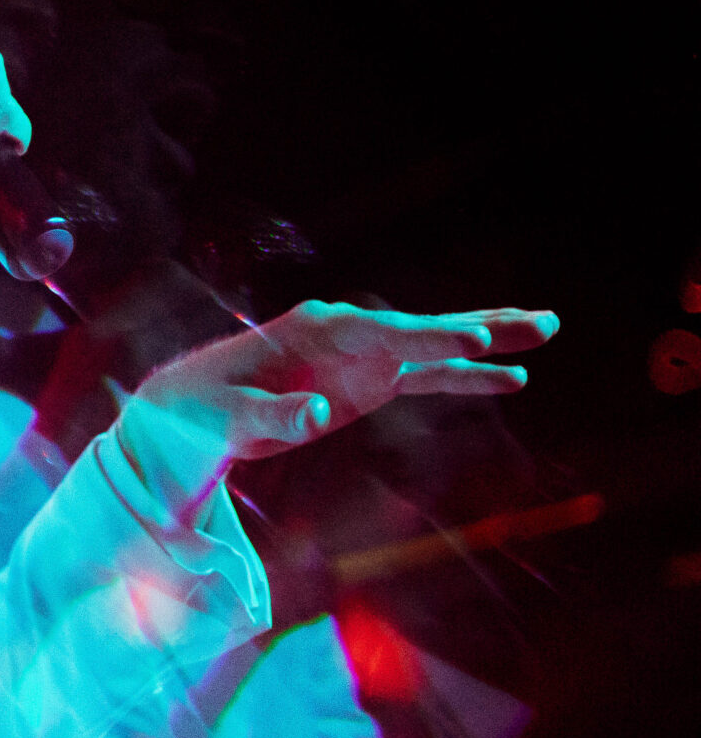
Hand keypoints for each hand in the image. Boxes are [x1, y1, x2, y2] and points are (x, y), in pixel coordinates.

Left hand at [132, 302, 559, 465]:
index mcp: (314, 330)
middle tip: (542, 321)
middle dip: (481, 323)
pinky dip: (466, 377)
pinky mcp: (366, 381)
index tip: (478, 337)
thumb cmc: (205, 406)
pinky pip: (426, 376)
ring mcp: (361, 355)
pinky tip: (511, 379)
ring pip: (435, 347)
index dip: (430, 335)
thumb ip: (273, 415)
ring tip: (547, 331)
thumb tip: (317, 413)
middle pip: (422, 327)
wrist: (191, 406)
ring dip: (490, 343)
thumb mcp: (231, 416)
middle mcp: (346, 333)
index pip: (384, 331)